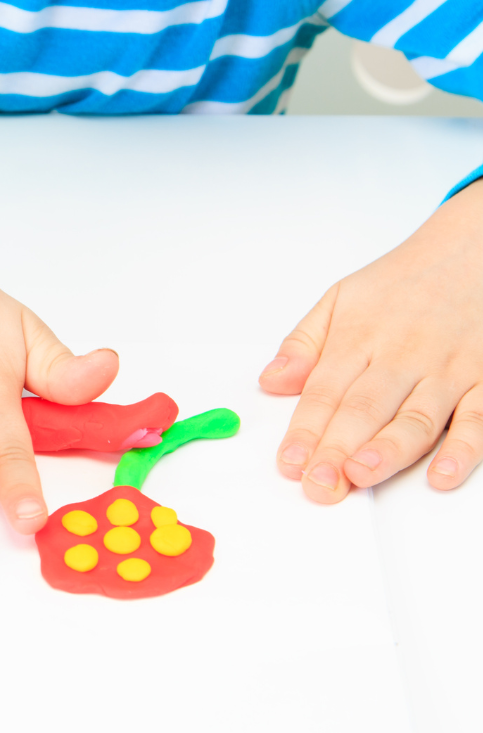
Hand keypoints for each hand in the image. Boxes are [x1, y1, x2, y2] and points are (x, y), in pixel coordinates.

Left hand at [260, 178, 482, 501]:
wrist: (476, 247)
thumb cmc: (404, 283)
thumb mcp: (342, 299)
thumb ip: (304, 344)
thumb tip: (270, 381)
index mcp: (360, 338)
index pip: (325, 392)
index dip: (305, 431)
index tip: (289, 464)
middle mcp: (404, 356)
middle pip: (365, 409)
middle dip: (337, 450)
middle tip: (318, 485)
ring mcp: (450, 369)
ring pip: (418, 418)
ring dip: (389, 451)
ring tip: (360, 476)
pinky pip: (480, 418)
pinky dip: (463, 449)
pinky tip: (440, 474)